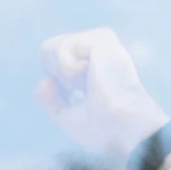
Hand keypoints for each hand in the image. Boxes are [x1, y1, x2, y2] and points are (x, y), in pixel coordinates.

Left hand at [36, 27, 169, 155]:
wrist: (125, 130)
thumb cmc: (105, 130)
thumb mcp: (68, 118)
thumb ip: (52, 101)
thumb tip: (45, 81)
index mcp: (95, 69)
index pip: (57, 64)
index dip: (57, 85)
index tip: (76, 100)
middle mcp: (99, 52)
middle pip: (52, 52)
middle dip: (57, 78)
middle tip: (82, 93)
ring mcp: (101, 44)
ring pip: (55, 48)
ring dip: (64, 75)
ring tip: (87, 86)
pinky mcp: (102, 39)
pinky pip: (63, 47)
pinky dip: (67, 68)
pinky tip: (88, 79)